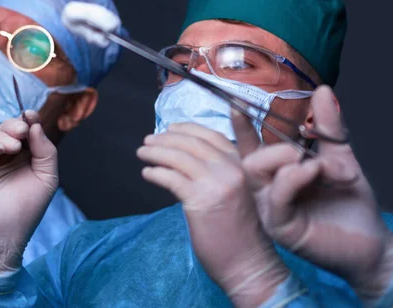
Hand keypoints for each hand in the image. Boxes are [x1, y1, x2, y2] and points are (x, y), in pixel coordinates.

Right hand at [0, 110, 57, 274]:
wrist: (0, 237)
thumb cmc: (26, 211)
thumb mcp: (46, 179)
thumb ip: (46, 151)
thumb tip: (36, 125)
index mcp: (26, 157)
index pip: (27, 131)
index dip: (29, 120)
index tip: (32, 115)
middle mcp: (6, 156)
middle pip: (8, 128)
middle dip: (16, 125)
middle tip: (22, 130)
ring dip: (4, 136)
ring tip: (14, 148)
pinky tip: (1, 149)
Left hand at [136, 123, 289, 307]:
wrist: (249, 263)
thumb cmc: (241, 234)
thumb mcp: (237, 194)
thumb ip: (218, 175)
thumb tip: (185, 163)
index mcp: (242, 166)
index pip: (212, 136)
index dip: (188, 129)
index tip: (170, 128)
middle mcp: (231, 169)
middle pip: (192, 143)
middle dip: (166, 139)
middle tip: (148, 141)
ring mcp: (217, 183)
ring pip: (179, 157)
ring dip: (156, 152)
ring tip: (142, 153)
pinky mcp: (200, 200)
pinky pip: (172, 178)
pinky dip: (156, 172)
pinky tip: (147, 173)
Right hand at [241, 86, 392, 298]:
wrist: (372, 240)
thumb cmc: (350, 201)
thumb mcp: (339, 156)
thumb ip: (327, 127)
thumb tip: (321, 90)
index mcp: (276, 174)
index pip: (251, 148)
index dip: (242, 127)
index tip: (236, 104)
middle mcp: (267, 191)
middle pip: (247, 159)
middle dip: (268, 146)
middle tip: (299, 148)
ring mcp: (270, 210)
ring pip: (255, 175)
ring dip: (281, 159)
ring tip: (312, 162)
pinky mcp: (281, 227)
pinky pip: (275, 199)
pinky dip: (291, 179)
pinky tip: (312, 171)